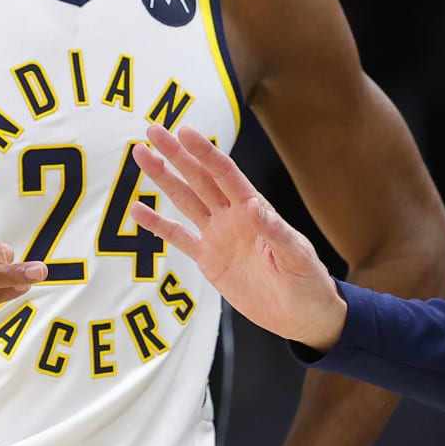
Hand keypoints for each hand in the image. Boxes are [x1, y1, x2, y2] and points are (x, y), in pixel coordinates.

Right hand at [130, 124, 346, 350]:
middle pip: (200, 179)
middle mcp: (234, 216)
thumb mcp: (297, 257)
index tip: (185, 132)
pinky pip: (179, 237)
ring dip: (164, 178)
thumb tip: (254, 206)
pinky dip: (158, 224)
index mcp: (256, 209)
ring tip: (141, 155)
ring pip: (186, 200)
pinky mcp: (209, 259)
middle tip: (153, 130)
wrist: (301, 315)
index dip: (205, 153)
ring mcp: (219, 236)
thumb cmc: (307, 281)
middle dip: (177, 155)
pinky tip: (137, 209)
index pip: (226, 174)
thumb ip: (275, 232)